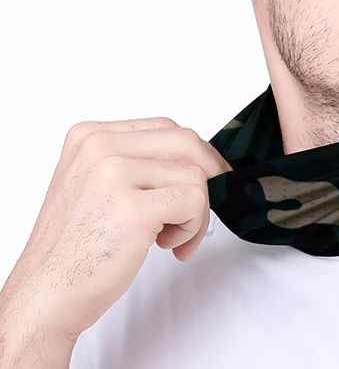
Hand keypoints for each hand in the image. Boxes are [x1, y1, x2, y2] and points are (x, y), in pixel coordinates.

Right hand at [1, 117, 232, 345]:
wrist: (45, 295)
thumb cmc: (77, 247)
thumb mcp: (99, 184)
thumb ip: (138, 162)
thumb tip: (198, 157)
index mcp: (90, 136)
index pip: (165, 128)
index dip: (194, 154)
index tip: (207, 176)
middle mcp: (99, 147)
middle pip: (186, 142)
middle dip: (207, 176)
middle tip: (200, 208)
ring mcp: (114, 174)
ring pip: (195, 174)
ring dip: (197, 212)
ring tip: (171, 237)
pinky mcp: (132, 207)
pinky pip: (195, 201)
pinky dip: (194, 227)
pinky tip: (169, 245)